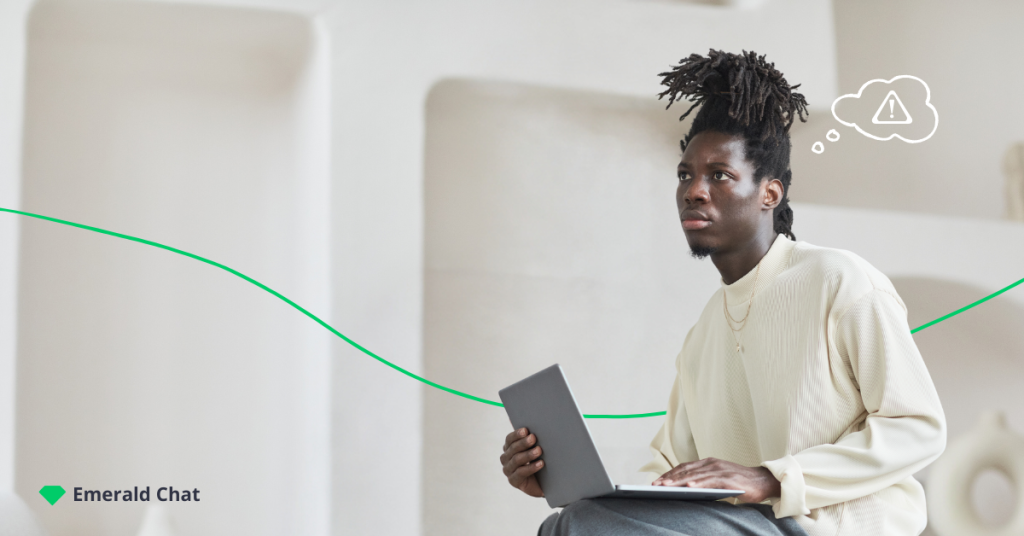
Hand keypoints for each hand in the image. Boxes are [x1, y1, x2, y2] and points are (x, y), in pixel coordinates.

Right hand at [500, 427, 544, 496]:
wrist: (545, 483)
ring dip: (528, 454)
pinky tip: (540, 463)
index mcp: (509, 448)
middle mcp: (506, 459)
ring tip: (539, 451)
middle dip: (523, 443)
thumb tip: (531, 419)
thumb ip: (530, 437)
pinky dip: (531, 467)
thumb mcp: (534, 448)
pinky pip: (521, 473)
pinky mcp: (513, 481)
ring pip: (516, 460)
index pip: (509, 439)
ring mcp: (508, 470)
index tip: (526, 430)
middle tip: (534, 438)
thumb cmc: (539, 461)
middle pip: (512, 449)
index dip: (517, 434)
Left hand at [651, 457, 780, 503]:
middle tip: (655, 484)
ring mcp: (720, 470)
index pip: (684, 467)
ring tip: (666, 486)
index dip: (670, 473)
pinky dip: (699, 484)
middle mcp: (712, 464)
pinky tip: (689, 487)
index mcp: (708, 463)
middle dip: (669, 478)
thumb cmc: (739, 482)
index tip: (657, 481)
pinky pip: (710, 481)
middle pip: (686, 470)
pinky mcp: (728, 478)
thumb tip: (686, 489)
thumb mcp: (718, 479)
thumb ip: (704, 481)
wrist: (763, 481)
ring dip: (679, 481)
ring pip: (695, 475)